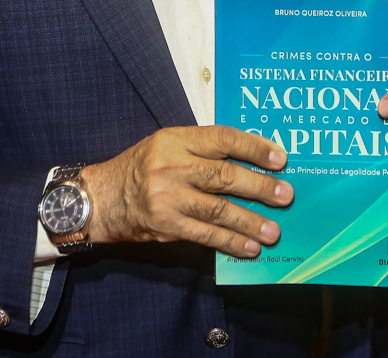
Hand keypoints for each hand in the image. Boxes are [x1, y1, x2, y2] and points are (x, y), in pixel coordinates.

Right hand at [81, 126, 292, 258]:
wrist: (101, 198)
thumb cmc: (140, 168)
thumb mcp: (166, 146)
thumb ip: (201, 150)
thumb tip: (250, 163)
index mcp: (175, 139)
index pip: (222, 139)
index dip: (254, 147)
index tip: (280, 159)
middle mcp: (172, 165)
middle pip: (224, 176)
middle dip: (260, 187)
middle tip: (285, 195)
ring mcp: (168, 197)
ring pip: (218, 209)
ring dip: (250, 221)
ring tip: (274, 230)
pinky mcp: (166, 225)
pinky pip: (205, 235)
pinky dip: (230, 242)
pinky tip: (249, 247)